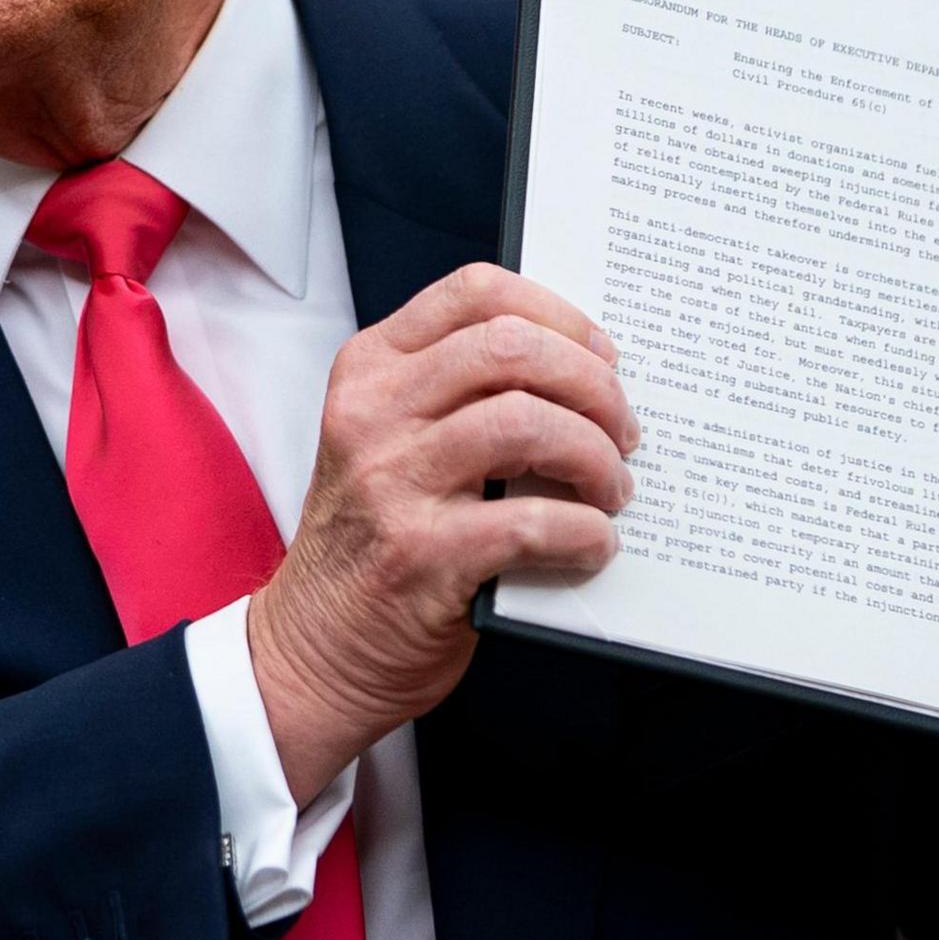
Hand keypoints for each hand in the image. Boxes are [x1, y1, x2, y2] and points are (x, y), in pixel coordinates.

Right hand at [246, 264, 637, 802]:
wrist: (315, 647)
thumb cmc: (374, 538)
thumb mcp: (390, 439)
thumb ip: (457, 395)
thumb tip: (583, 372)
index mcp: (371, 369)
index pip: (477, 292)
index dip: (559, 314)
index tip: (602, 354)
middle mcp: (372, 413)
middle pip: (511, 348)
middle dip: (593, 385)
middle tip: (623, 429)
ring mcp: (391, 482)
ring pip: (526, 423)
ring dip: (595, 457)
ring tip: (611, 489)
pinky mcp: (419, 555)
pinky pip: (532, 522)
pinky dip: (583, 533)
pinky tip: (592, 545)